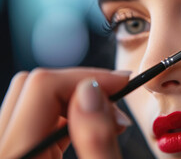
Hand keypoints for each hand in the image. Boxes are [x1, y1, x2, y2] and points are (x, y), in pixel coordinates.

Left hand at [0, 68, 131, 158]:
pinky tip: (90, 128)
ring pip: (33, 99)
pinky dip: (67, 115)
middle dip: (82, 86)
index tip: (121, 83)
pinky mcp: (18, 152)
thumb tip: (92, 92)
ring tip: (109, 119)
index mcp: (17, 156)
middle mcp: (5, 151)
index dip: (87, 77)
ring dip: (76, 100)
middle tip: (116, 101)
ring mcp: (9, 150)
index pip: (42, 87)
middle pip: (34, 87)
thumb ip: (95, 139)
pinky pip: (35, 118)